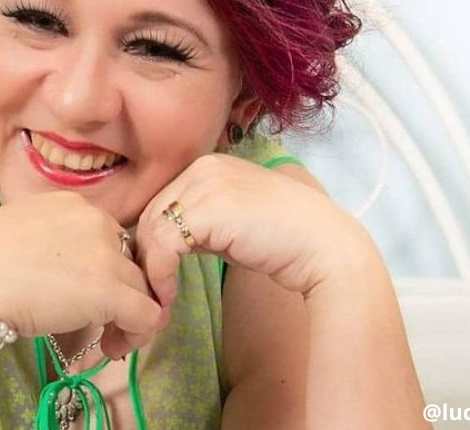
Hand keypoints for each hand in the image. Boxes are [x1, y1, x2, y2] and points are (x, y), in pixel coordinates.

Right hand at [0, 190, 162, 351]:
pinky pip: (147, 317)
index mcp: (69, 204)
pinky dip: (137, 337)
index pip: (107, 239)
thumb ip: (49, 248)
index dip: (102, 272)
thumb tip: (62, 280)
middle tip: (99, 326)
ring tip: (104, 344)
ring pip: (141, 290)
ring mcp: (105, 253)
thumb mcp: (16, 236)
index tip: (84, 299)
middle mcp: (95, 219)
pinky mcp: (110, 290)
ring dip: (126, 319)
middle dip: (119, 296)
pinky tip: (111, 350)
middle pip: (127, 263)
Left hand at [99, 154, 371, 357]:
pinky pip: (162, 243)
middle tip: (146, 297)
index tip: (154, 279)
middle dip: (143, 258)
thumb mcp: (232, 226)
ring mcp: (204, 182)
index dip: (151, 243)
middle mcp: (203, 166)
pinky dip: (159, 274)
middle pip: (150, 214)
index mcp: (209, 166)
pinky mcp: (206, 207)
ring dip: (148, 271)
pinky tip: (169, 297)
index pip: (161, 203)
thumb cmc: (286, 243)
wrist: (326, 249)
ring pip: (150, 228)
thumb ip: (200, 225)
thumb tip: (164, 244)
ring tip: (157, 304)